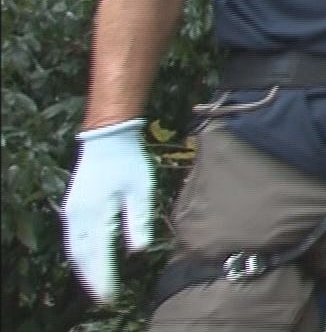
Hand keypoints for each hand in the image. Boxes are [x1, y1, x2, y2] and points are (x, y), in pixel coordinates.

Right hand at [61, 118, 155, 304]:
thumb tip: (138, 250)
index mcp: (93, 213)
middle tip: (106, 298)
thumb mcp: (141, 189)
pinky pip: (75, 239)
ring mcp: (72, 212)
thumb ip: (138, 220)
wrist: (107, 138)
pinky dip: (82, 255)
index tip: (111, 296)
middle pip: (81, 256)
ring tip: (99, 287)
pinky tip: (92, 264)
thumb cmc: (129, 162)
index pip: (97, 254)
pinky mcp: (73, 208)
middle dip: (93, 279)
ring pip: (75, 250)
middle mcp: (76, 216)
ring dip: (86, 269)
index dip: (103, 277)